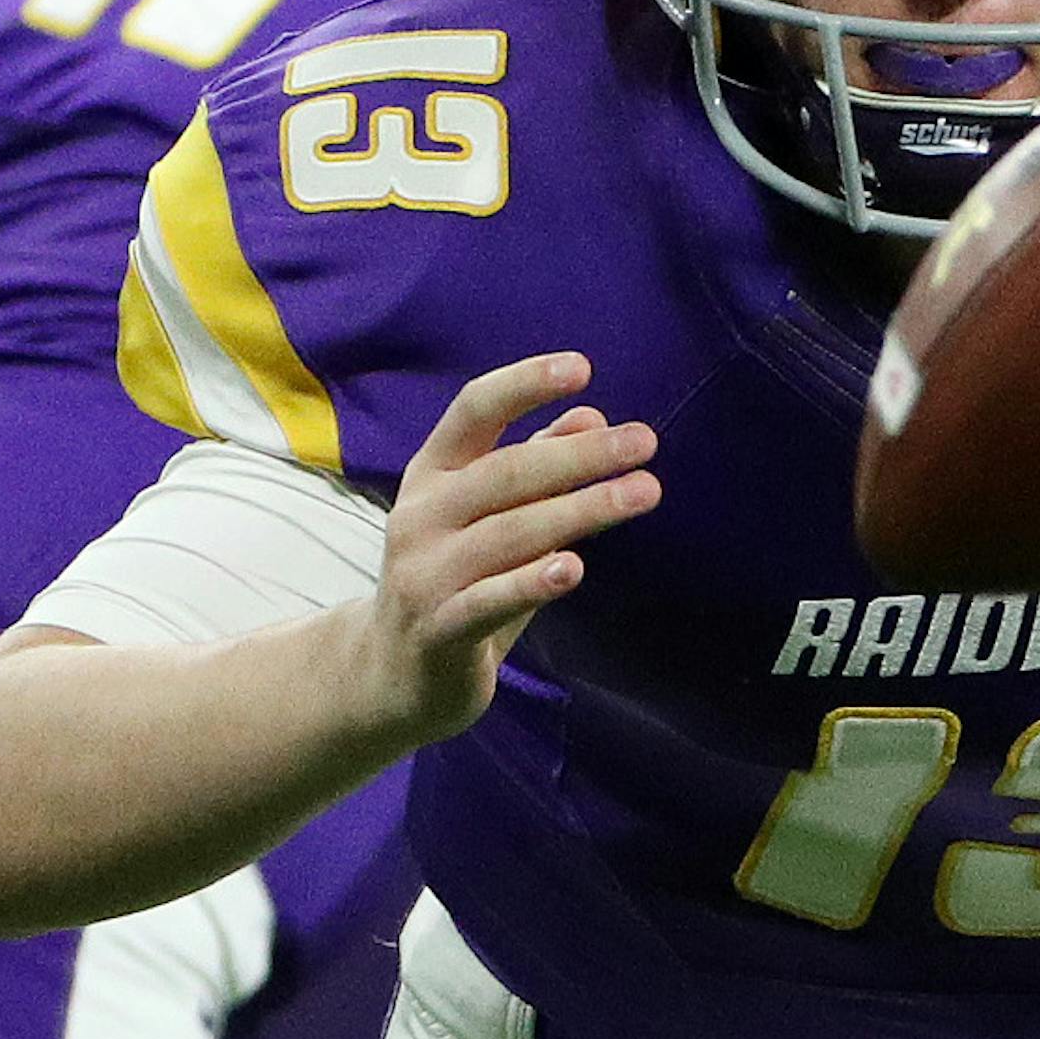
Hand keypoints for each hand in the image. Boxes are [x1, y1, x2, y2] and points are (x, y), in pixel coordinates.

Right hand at [359, 354, 658, 745]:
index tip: (582, 367)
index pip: (475, 412)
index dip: (525, 385)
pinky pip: (490, 600)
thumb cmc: (458, 578)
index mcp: (432, 474)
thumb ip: (535, 468)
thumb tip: (591, 415)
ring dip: (580, 511)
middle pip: (505, 473)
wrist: (394, 671)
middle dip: (580, 455)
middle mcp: (421, 515)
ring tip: (641, 493)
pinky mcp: (439, 630)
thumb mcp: (492, 516)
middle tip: (644, 441)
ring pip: (508, 534)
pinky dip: (531, 583)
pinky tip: (574, 568)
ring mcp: (424, 574)